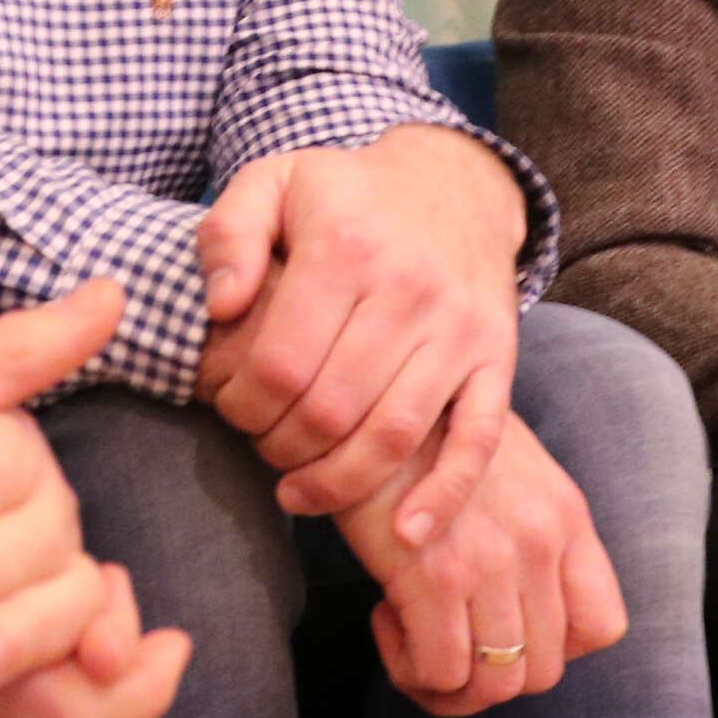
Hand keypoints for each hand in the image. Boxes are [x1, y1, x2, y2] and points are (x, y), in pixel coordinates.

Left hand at [197, 125, 528, 534]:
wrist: (453, 183)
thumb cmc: (345, 195)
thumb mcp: (273, 183)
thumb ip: (229, 234)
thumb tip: (221, 307)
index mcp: (346, 248)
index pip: (281, 364)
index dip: (242, 406)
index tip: (231, 408)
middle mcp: (410, 289)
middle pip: (331, 410)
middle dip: (281, 447)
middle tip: (263, 447)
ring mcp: (460, 329)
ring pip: (394, 436)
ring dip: (338, 483)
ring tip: (301, 492)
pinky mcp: (496, 358)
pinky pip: (477, 440)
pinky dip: (444, 496)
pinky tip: (406, 535)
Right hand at [332, 410, 626, 717]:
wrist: (363, 390)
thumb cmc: (419, 428)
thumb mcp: (500, 464)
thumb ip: (523, 524)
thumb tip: (511, 600)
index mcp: (565, 515)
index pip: (603, 628)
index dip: (553, 647)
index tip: (500, 624)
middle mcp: (540, 541)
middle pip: (543, 671)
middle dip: (489, 675)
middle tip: (443, 637)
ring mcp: (492, 561)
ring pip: (494, 686)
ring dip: (448, 683)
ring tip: (410, 637)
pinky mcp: (434, 576)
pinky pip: (440, 672)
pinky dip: (412, 669)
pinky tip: (385, 617)